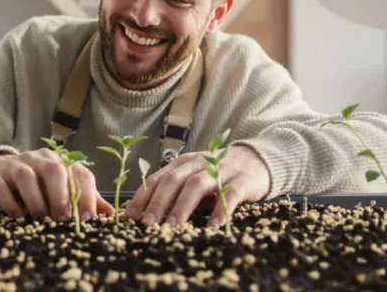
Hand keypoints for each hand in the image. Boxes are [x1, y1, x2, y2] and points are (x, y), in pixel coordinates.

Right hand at [0, 148, 114, 220]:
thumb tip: (111, 214)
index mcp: (59, 161)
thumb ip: (84, 198)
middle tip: (62, 218)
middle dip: (60, 195)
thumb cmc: (37, 184)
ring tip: (40, 217)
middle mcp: (38, 159)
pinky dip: (11, 204)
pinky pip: (1, 188)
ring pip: (26, 176)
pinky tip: (18, 216)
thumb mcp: (61, 188)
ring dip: (36, 200)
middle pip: (53, 168)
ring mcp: (14, 166)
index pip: (78, 172)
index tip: (88, 218)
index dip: (87, 194)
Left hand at [123, 145, 270, 226]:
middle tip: (148, 223)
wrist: (256, 160)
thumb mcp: (193, 178)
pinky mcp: (242, 180)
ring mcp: (220, 170)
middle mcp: (198, 164)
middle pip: (173, 180)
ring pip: (197, 185)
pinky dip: (220, 210)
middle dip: (158, 202)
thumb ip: (174, 192)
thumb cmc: (218, 174)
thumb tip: (146, 216)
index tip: (129, 216)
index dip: (142, 196)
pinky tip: (212, 226)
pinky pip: (229, 194)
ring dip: (182, 206)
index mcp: (182, 163)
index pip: (157, 178)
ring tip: (173, 226)